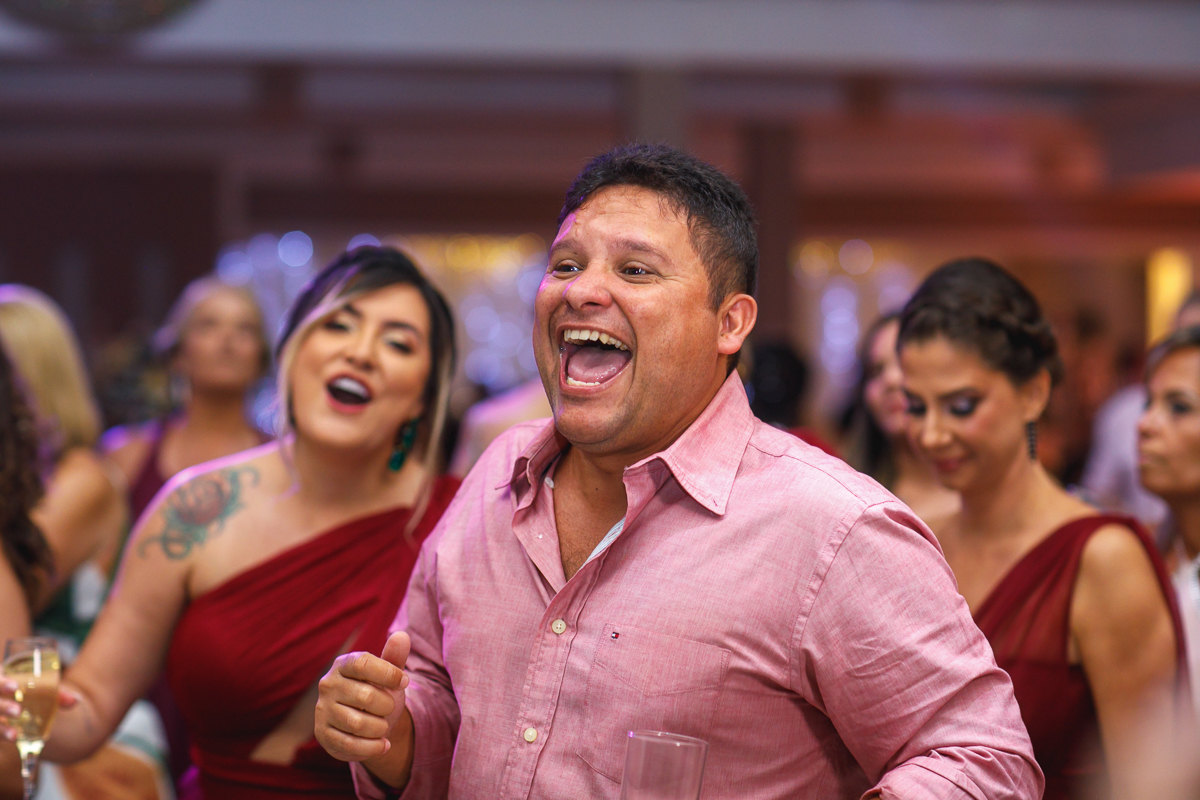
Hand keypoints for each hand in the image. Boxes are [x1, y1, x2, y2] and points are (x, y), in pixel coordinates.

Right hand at [0, 679, 77, 741]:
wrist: (13, 705)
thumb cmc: (26, 692)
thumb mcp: (38, 689)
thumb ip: (56, 694)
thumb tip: (76, 700)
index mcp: (1, 678)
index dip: (2, 684)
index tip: (15, 687)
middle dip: (2, 706)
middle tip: (18, 712)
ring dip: (0, 729)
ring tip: (14, 736)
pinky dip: (1, 735)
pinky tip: (13, 739)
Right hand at [315, 632, 411, 763]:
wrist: (366, 725)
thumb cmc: (378, 692)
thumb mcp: (388, 675)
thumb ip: (395, 657)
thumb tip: (402, 636)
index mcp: (344, 664)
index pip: (363, 663)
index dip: (388, 674)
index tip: (404, 682)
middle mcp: (328, 684)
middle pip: (365, 696)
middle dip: (387, 705)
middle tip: (389, 708)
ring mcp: (322, 710)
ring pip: (358, 724)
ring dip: (380, 728)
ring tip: (384, 726)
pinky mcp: (322, 734)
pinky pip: (351, 744)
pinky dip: (373, 747)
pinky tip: (383, 745)